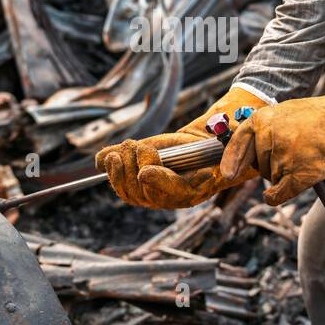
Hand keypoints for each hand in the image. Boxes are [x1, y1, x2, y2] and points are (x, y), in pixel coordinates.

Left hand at [95, 85, 267, 208]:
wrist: (202, 147)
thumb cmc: (212, 144)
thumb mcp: (219, 138)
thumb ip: (219, 133)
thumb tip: (217, 129)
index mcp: (193, 189)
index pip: (172, 191)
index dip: (157, 182)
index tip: (145, 172)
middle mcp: (169, 196)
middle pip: (143, 192)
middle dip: (135, 167)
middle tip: (136, 146)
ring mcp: (150, 190)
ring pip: (128, 189)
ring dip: (121, 168)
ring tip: (127, 146)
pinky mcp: (136, 178)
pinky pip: (118, 180)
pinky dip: (108, 168)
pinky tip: (105, 158)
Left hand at [218, 68, 324, 205]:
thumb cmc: (323, 119)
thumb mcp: (289, 113)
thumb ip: (266, 128)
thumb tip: (243, 153)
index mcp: (264, 118)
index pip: (239, 142)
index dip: (231, 160)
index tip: (227, 174)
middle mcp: (270, 135)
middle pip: (259, 165)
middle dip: (273, 165)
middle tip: (297, 152)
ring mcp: (285, 155)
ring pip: (273, 178)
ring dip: (286, 175)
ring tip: (308, 157)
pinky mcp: (299, 173)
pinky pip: (279, 193)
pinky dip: (278, 197)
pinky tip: (279, 194)